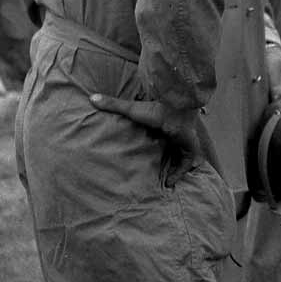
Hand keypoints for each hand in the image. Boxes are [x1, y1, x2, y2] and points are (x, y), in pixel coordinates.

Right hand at [88, 93, 203, 183]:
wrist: (177, 110)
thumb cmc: (155, 110)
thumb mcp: (132, 109)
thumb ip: (113, 104)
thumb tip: (91, 98)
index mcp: (160, 128)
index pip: (157, 139)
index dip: (152, 147)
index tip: (142, 157)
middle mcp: (172, 137)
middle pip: (168, 152)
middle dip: (163, 162)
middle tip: (152, 175)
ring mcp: (182, 144)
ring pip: (178, 160)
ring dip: (172, 170)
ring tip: (161, 182)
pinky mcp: (189, 151)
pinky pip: (185, 166)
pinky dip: (179, 174)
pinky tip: (169, 183)